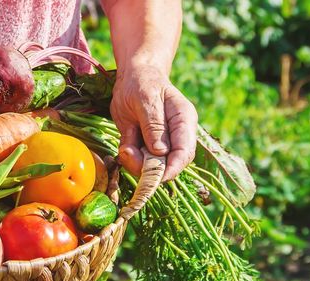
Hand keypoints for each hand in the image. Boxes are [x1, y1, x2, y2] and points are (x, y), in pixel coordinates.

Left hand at [110, 64, 196, 180]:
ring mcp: (160, 143)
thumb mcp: (146, 99)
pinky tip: (124, 146)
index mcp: (183, 121)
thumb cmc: (143, 83)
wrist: (132, 77)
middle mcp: (175, 135)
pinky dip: (129, 159)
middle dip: (150, 168)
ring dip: (136, 163)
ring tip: (125, 147)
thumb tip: (161, 151)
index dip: (172, 168)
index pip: (185, 152)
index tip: (155, 176)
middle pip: (170, 164)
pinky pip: (138, 161)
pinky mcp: (144, 146)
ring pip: (152, 167)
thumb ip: (154, 125)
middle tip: (129, 153)